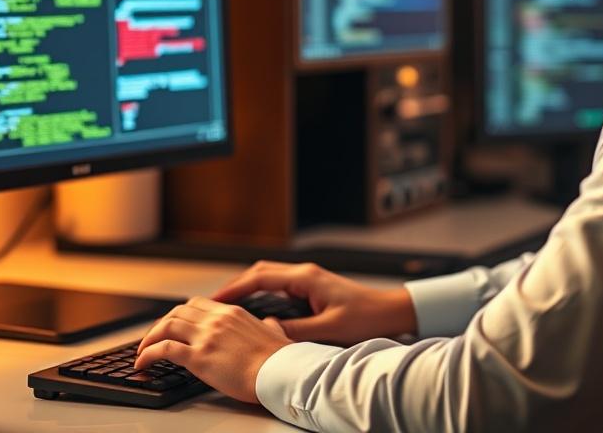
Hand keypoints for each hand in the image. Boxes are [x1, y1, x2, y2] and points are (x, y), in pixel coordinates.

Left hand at [135, 295, 292, 403]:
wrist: (281, 372)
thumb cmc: (280, 359)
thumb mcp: (274, 332)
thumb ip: (268, 325)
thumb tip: (270, 324)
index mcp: (232, 312)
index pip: (196, 303)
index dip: (179, 313)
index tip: (172, 324)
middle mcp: (217, 320)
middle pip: (177, 312)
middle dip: (161, 324)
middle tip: (153, 338)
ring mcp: (206, 337)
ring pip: (167, 326)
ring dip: (149, 338)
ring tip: (143, 351)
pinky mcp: (199, 357)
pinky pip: (164, 349)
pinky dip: (148, 354)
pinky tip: (142, 362)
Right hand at [213, 260, 417, 345]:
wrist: (389, 312)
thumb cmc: (365, 318)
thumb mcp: (329, 330)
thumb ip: (296, 330)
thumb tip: (267, 330)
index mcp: (305, 278)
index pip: (260, 277)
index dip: (234, 288)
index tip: (214, 300)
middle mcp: (304, 273)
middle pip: (260, 272)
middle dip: (235, 285)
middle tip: (213, 302)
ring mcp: (308, 279)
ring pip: (268, 277)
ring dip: (247, 288)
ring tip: (226, 306)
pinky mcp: (312, 288)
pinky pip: (278, 286)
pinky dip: (261, 293)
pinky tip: (254, 308)